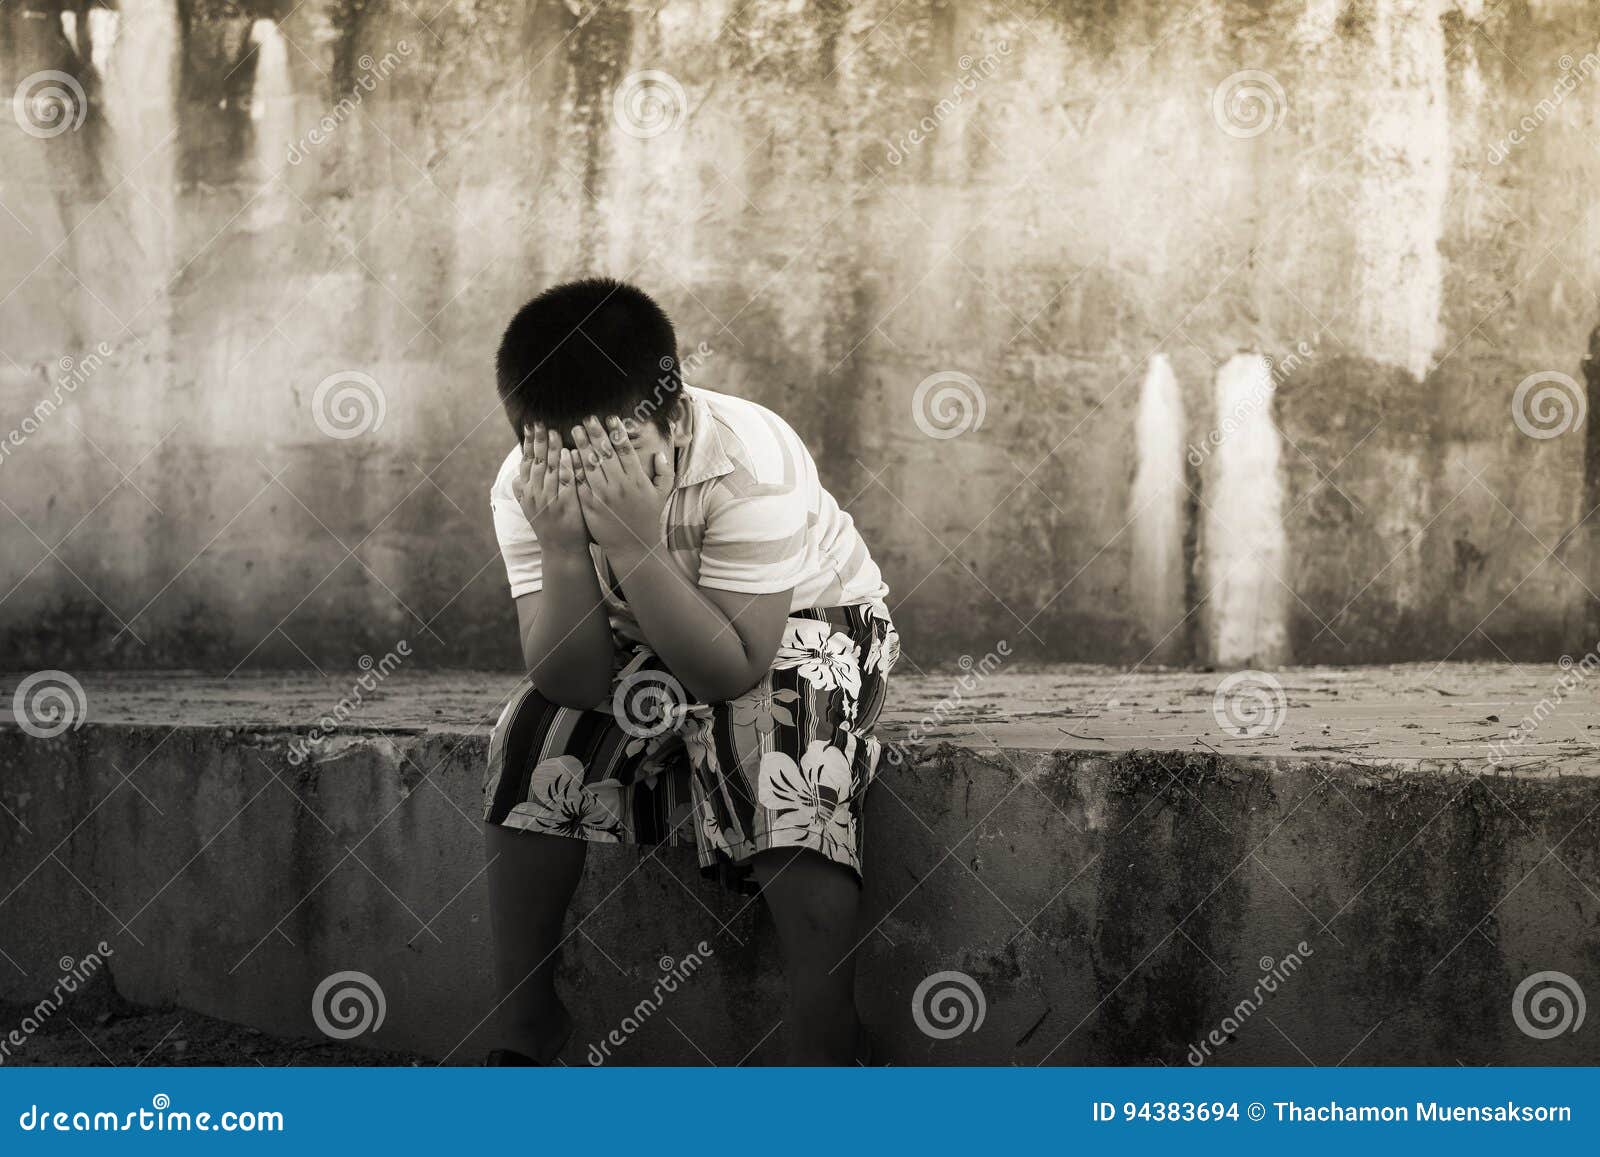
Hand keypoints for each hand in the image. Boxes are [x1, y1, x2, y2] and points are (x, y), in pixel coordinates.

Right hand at [512, 422, 589, 554]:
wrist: (562, 550)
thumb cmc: (550, 526)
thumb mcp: (532, 507)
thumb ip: (526, 489)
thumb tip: (517, 473)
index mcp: (527, 492)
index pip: (526, 461)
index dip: (529, 442)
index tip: (531, 425)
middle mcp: (535, 494)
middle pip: (536, 462)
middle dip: (538, 440)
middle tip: (540, 422)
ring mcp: (549, 500)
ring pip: (550, 469)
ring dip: (551, 449)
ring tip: (554, 432)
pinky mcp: (565, 505)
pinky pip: (566, 482)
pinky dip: (567, 466)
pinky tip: (570, 452)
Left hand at [571, 415, 673, 557]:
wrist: (633, 546)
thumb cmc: (648, 519)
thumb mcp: (661, 495)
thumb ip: (664, 473)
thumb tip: (660, 454)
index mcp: (637, 480)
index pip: (625, 450)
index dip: (617, 432)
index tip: (611, 418)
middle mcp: (620, 485)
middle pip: (605, 453)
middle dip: (596, 433)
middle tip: (588, 419)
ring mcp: (604, 495)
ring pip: (590, 464)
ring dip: (582, 445)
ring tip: (576, 430)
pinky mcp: (590, 505)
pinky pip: (580, 481)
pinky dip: (574, 466)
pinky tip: (569, 454)